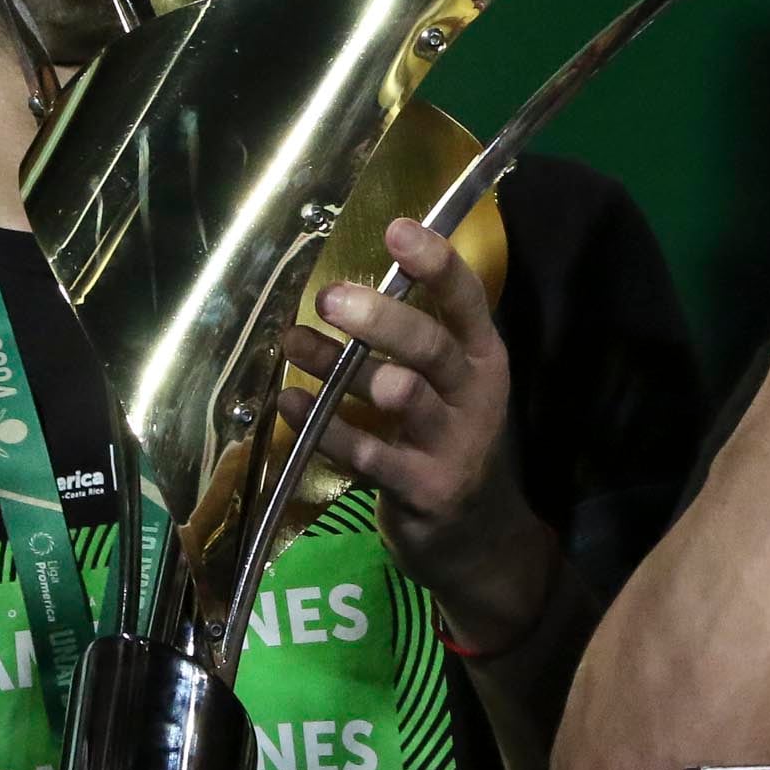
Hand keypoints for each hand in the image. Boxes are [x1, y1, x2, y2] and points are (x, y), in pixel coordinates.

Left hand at [277, 218, 544, 650]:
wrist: (475, 540)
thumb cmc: (446, 440)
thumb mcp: (449, 385)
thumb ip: (408, 340)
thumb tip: (338, 289)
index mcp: (483, 356)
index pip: (468, 298)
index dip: (436, 262)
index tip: (396, 228)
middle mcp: (475, 394)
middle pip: (432, 346)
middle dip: (381, 317)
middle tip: (329, 297)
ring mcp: (453, 444)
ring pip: (401, 393)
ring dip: (341, 368)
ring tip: (294, 344)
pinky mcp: (424, 489)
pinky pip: (369, 453)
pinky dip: (324, 426)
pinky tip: (287, 401)